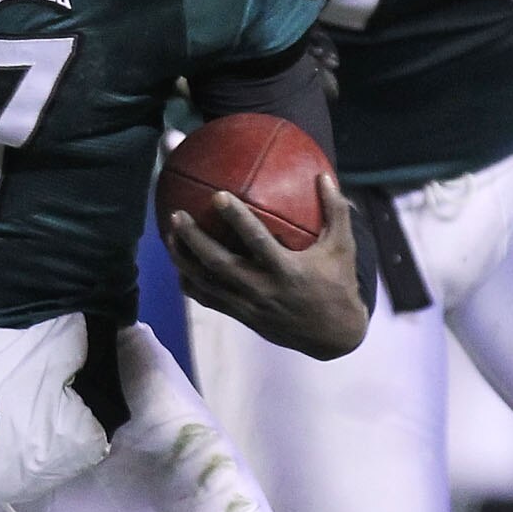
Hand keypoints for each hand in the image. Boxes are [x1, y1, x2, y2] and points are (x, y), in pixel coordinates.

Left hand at [167, 172, 368, 359]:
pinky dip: (191, 284)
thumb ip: (335, 211)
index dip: (236, 218)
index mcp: (287, 270)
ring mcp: (249, 306)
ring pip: (207, 284)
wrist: (334, 336)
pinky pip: (209, 300)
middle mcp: (263, 289)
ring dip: (184, 260)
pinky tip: (180, 268)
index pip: (257, 241)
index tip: (218, 196)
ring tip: (169, 237)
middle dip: (194, 240)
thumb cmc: (339, 286)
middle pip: (219, 264)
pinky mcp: (242, 317)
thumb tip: (324, 175)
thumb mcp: (343, 248)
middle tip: (176, 215)